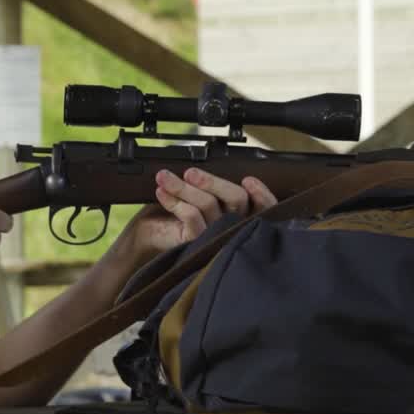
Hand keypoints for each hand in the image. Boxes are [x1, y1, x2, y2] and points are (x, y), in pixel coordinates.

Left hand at [127, 167, 277, 257]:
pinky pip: (191, 216)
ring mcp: (215, 237)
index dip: (261, 194)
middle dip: (212, 181)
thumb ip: (213, 187)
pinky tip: (162, 193)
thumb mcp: (200, 197)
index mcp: (240, 215)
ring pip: (209, 204)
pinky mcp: (197, 244)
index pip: (265, 207)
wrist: (149, 239)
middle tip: (190, 172)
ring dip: (184, 186)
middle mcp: (232, 227)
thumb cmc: (175, 214)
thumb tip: (209, 169)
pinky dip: (175, 200)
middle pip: (236, 199)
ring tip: (164, 177)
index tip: (248, 180)